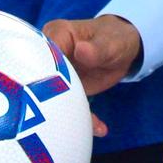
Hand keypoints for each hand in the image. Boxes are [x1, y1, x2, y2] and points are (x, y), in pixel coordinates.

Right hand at [43, 13, 141, 127]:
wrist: (122, 50)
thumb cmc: (114, 38)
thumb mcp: (110, 43)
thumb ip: (96, 48)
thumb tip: (81, 51)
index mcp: (56, 34)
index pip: (40, 53)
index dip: (41, 73)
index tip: (48, 93)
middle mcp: (48, 54)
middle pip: (40, 79)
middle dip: (49, 100)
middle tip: (66, 119)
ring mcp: (54, 74)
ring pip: (53, 97)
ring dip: (68, 114)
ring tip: (88, 126)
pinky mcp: (64, 90)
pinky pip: (67, 106)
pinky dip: (81, 119)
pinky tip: (98, 127)